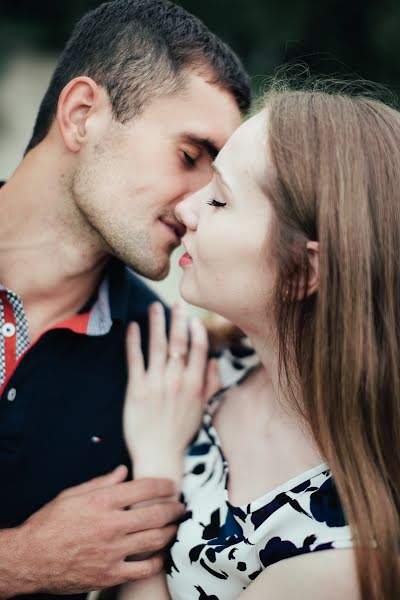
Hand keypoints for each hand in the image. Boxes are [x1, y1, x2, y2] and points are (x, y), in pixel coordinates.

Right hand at [1, 466, 183, 595]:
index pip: (143, 488)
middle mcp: (110, 525)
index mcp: (101, 501)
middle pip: (155, 514)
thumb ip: (101, 482)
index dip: (164, 485)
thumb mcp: (71, 495)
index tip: (172, 485)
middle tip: (181, 507)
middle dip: (174, 509)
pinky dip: (158, 560)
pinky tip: (161, 554)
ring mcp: (112, 552)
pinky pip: (144, 569)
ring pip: (154, 540)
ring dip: (170, 532)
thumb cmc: (48, 524)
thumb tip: (123, 471)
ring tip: (175, 527)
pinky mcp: (110, 574)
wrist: (30, 559)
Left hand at [124, 302, 218, 481]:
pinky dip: (134, 341)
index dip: (196, 331)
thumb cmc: (180, 432)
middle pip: (178, 342)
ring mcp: (156, 383)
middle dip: (178, 319)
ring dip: (156, 323)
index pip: (198, 349)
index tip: (193, 318)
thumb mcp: (201, 408)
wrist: (158, 455)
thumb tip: (213, 362)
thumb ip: (209, 384)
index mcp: (194, 384)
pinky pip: (135, 359)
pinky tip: (134, 326)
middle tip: (177, 302)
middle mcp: (176, 380)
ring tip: (154, 306)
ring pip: (157, 346)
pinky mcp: (136, 389)